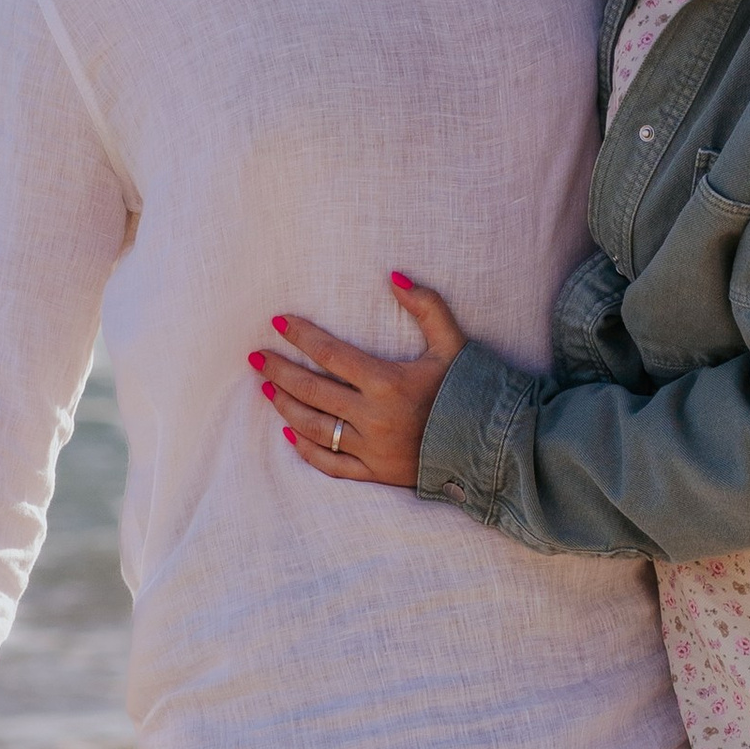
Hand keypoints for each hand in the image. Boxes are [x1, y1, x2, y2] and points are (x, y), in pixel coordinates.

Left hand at [255, 273, 466, 488]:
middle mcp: (374, 417)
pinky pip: (330, 464)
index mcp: (388, 382)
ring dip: (286, 406)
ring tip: (267, 389)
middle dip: (280, 371)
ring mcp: (372, 449)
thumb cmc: (472, 391)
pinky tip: (290, 433)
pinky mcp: (375, 473)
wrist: (493, 447)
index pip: (331, 354)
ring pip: (314, 427)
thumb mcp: (454, 344)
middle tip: (256, 357)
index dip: (302, 336)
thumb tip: (394, 275)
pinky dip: (306, 450)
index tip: (278, 323)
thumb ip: (427, 307)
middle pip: (312, 390)